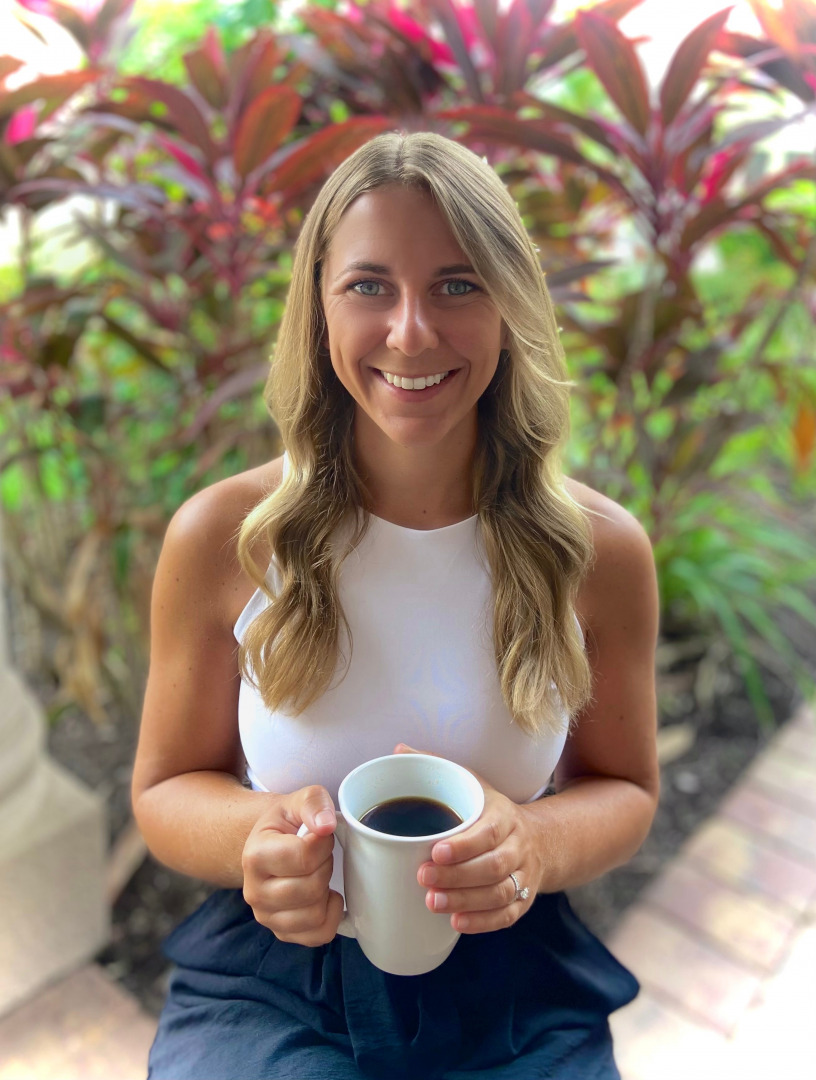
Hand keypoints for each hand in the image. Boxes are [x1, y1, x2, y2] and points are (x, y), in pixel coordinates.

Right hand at [241, 785, 344, 945]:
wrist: (270, 844)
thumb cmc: (286, 824)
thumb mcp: (297, 802)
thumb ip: (313, 803)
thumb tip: (326, 825)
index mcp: (255, 856)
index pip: (304, 857)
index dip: (323, 843)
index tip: (319, 835)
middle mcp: (255, 892)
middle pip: (311, 888)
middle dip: (325, 866)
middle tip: (318, 854)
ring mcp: (267, 916)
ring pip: (314, 915)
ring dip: (326, 890)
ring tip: (316, 873)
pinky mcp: (282, 933)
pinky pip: (319, 935)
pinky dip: (331, 916)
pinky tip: (324, 896)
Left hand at [394, 744, 542, 934]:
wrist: (539, 841)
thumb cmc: (491, 813)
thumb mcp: (472, 784)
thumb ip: (437, 767)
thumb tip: (398, 750)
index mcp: (504, 815)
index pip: (489, 831)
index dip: (464, 845)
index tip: (434, 851)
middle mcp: (518, 846)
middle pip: (493, 866)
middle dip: (458, 876)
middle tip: (423, 878)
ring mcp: (523, 875)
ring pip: (500, 893)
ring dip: (466, 900)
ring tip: (433, 903)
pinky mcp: (523, 900)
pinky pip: (507, 915)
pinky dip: (483, 922)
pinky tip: (456, 923)